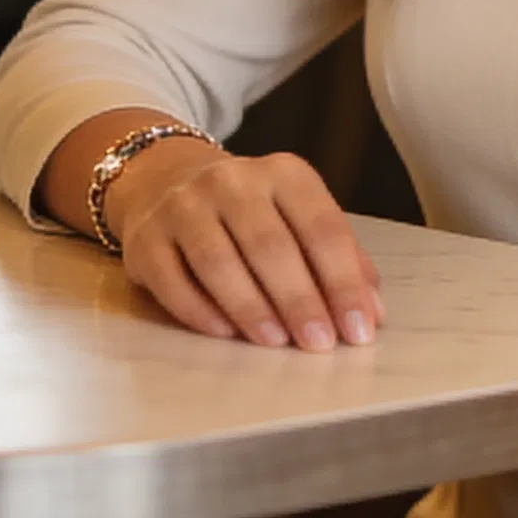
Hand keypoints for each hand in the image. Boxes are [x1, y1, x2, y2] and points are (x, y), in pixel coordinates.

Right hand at [107, 139, 385, 351]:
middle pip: (270, 246)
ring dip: (251, 307)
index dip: (343, 282)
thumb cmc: (250, 213)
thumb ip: (338, 258)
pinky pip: (174, 281)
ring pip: (219, 262)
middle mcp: (232, 181)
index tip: (359, 329)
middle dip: (299, 300)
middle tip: (319, 344)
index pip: (322, 227)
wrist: (165, 182)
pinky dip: (201, 311)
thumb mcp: (298, 217)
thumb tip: (372, 313)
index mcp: (283, 173)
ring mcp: (183, 206)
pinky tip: (225, 333)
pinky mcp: (145, 238)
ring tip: (276, 343)